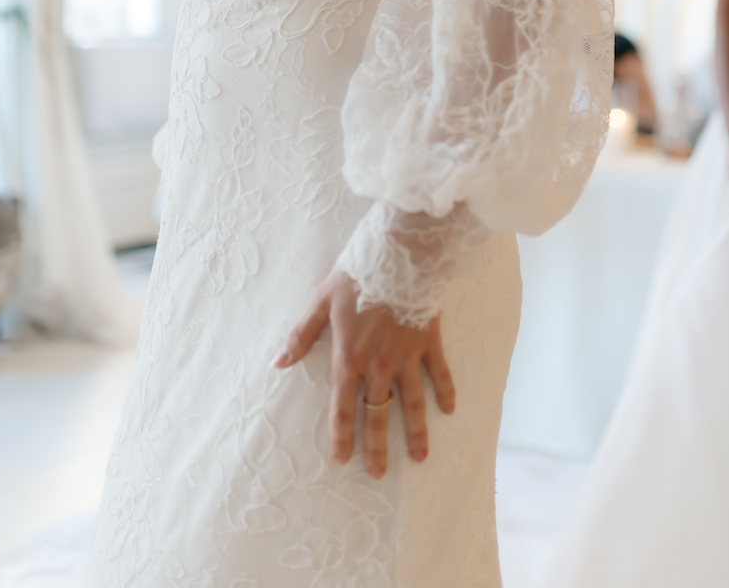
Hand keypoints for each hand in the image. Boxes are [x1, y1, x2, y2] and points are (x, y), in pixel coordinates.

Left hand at [275, 268, 454, 478]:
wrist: (400, 255)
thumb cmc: (357, 276)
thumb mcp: (322, 301)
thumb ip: (302, 335)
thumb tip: (279, 361)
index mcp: (350, 358)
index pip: (342, 407)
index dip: (341, 435)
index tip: (343, 458)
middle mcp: (379, 365)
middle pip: (377, 414)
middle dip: (377, 446)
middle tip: (378, 473)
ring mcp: (408, 356)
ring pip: (411, 403)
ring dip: (415, 431)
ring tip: (419, 457)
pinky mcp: (429, 342)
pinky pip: (439, 372)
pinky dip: (445, 391)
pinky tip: (449, 410)